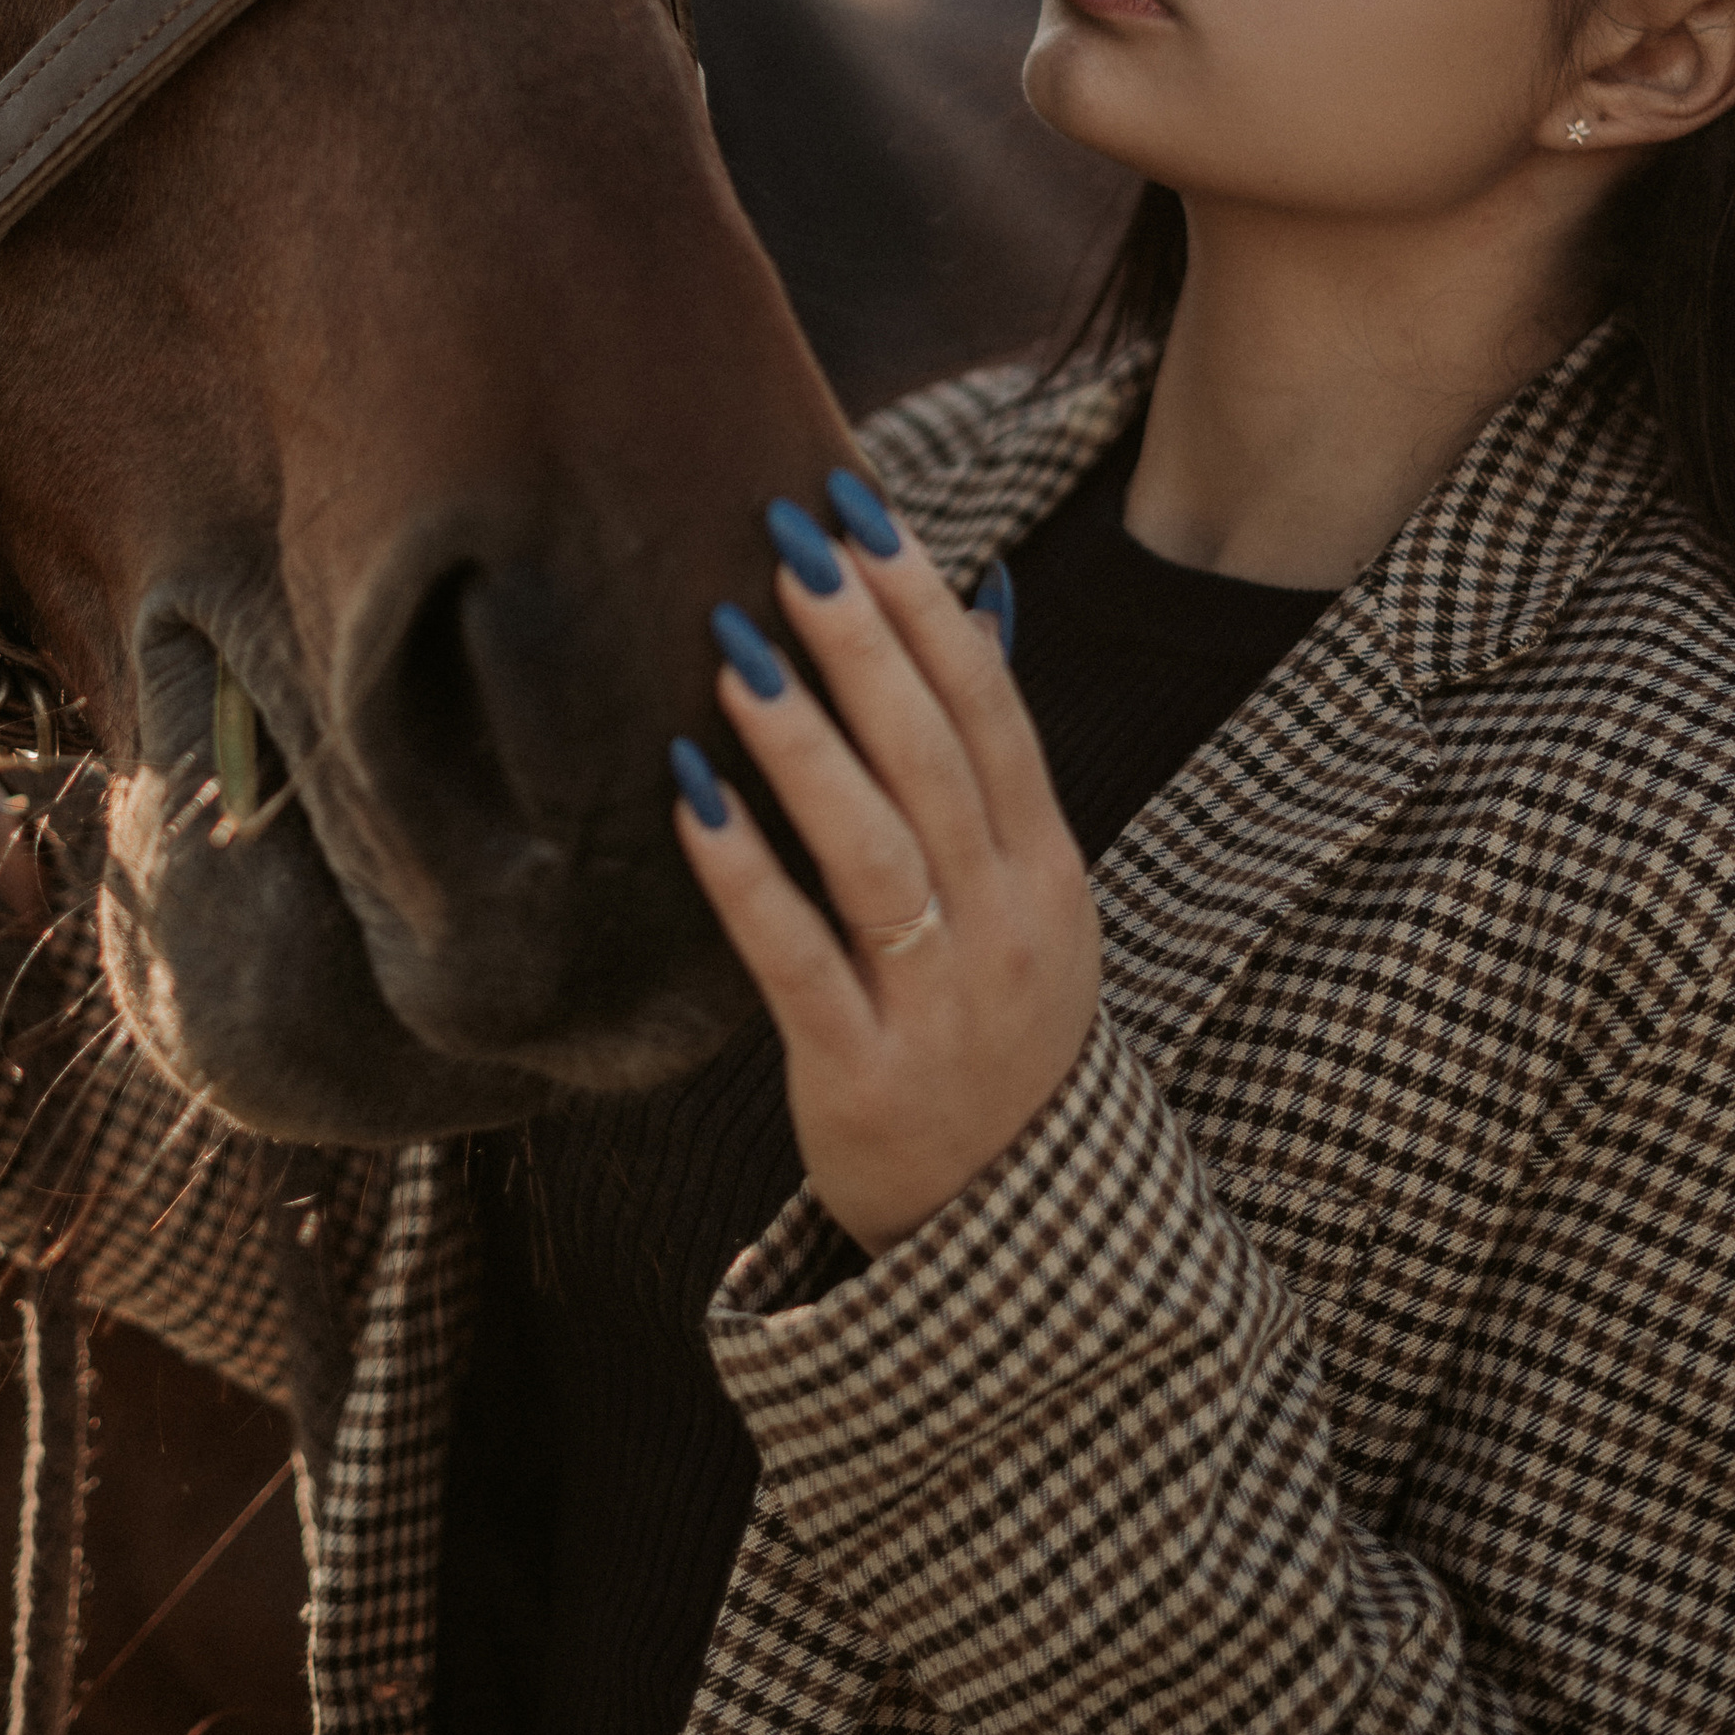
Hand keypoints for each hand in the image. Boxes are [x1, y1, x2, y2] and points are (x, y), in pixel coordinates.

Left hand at [675, 493, 1099, 1256]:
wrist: (1006, 1220)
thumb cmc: (992, 1014)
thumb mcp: (1027, 890)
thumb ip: (994, 758)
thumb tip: (981, 599)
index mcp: (1046, 866)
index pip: (989, 709)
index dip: (923, 605)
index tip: (856, 514)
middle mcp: (1006, 924)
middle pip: (935, 759)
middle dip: (862, 643)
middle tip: (787, 542)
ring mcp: (942, 1003)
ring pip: (875, 852)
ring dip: (802, 746)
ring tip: (731, 651)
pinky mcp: (863, 1072)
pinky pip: (799, 961)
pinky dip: (746, 876)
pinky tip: (689, 795)